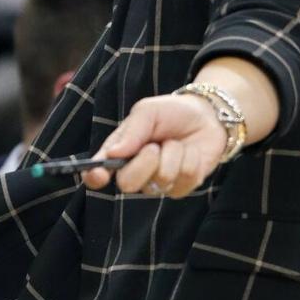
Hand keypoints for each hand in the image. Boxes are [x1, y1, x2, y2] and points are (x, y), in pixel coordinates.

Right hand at [83, 93, 229, 198]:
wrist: (205, 115)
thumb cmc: (170, 113)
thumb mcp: (148, 111)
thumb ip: (132, 130)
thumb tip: (112, 154)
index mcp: (118, 154)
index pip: (96, 174)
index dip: (94, 177)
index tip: (99, 175)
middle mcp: (135, 173)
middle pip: (128, 184)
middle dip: (144, 162)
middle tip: (155, 145)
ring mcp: (158, 183)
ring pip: (162, 178)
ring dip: (173, 153)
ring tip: (174, 142)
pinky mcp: (182, 188)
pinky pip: (186, 178)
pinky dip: (191, 159)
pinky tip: (190, 152)